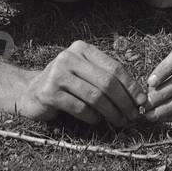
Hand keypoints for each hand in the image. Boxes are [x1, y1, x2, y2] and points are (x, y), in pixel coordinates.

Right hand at [24, 40, 145, 126]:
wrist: (29, 91)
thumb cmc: (65, 83)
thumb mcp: (84, 71)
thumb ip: (105, 76)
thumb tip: (137, 96)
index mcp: (81, 49)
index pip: (114, 67)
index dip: (131, 85)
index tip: (142, 101)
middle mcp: (69, 57)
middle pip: (106, 82)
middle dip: (124, 101)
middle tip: (133, 116)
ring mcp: (57, 74)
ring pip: (95, 96)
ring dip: (112, 112)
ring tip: (120, 121)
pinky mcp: (49, 93)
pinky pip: (79, 108)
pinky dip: (92, 117)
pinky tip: (97, 121)